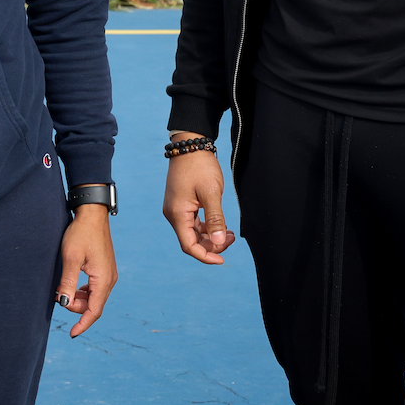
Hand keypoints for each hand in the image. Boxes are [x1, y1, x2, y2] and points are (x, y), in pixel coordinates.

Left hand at [56, 204, 115, 337]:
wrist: (91, 214)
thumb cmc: (81, 233)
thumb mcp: (70, 258)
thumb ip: (68, 282)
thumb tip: (64, 303)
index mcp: (103, 279)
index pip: (94, 311)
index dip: (82, 324)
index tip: (72, 334)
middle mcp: (109, 279)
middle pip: (94, 305)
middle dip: (76, 308)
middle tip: (58, 298)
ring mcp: (108, 274)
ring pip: (94, 297)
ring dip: (79, 300)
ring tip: (62, 292)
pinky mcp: (104, 269)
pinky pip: (95, 289)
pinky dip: (83, 292)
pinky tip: (71, 286)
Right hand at [163, 138, 235, 264]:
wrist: (190, 144)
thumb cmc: (200, 166)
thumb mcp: (211, 192)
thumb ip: (216, 219)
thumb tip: (220, 243)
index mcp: (177, 213)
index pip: (189, 246)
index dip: (206, 256)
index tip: (223, 260)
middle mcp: (173, 214)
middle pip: (191, 241)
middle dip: (212, 245)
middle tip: (231, 238)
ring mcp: (176, 208)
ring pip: (193, 233)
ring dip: (211, 236)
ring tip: (229, 233)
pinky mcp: (181, 203)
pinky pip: (193, 223)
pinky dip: (207, 227)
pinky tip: (221, 225)